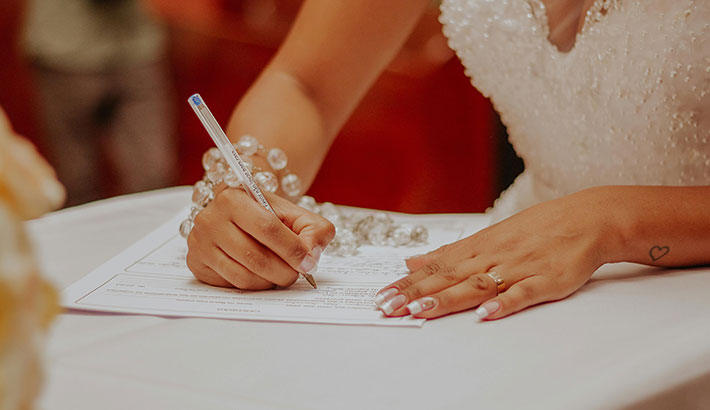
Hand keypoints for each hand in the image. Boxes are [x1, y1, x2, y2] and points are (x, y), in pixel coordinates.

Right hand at [186, 187, 334, 289]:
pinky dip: (254, 285)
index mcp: (233, 198)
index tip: (308, 263)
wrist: (242, 213)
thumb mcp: (296, 215)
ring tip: (281, 274)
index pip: (268, 228)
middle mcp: (210, 218)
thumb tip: (311, 255)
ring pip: (243, 276)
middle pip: (255, 256)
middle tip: (297, 273)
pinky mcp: (196, 263)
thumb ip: (315, 230)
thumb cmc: (270, 216)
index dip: (293, 249)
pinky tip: (262, 275)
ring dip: (270, 281)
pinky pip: (231, 285)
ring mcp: (199, 242)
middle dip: (284, 271)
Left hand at [374, 187, 616, 319]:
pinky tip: (485, 316)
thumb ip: (450, 252)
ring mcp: (519, 268)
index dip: (408, 282)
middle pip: (449, 277)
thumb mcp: (488, 236)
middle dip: (416, 293)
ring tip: (422, 311)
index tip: (383, 295)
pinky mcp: (546, 280)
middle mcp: (492, 256)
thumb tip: (412, 259)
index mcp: (477, 247)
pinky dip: (504, 304)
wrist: (585, 219)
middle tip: (389, 307)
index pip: (435, 267)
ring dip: (448, 298)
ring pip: (478, 285)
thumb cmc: (534, 229)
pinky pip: (523, 294)